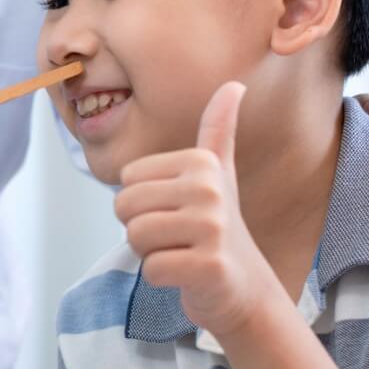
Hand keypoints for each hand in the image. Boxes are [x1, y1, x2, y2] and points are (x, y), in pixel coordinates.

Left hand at [114, 82, 278, 338]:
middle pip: (125, 207)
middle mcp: (209, 189)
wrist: (243, 285)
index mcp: (202, 162)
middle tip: (175, 236)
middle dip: (140, 228)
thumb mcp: (218, 173)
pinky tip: (188, 274)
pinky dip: (162, 277)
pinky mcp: (209, 266)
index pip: (126, 181)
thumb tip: (235, 84)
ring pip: (135, 236)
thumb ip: (217, 130)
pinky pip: (152, 268)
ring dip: (150, 252)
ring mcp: (212, 228)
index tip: (176, 211)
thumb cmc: (217, 226)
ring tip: (181, 252)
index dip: (141, 203)